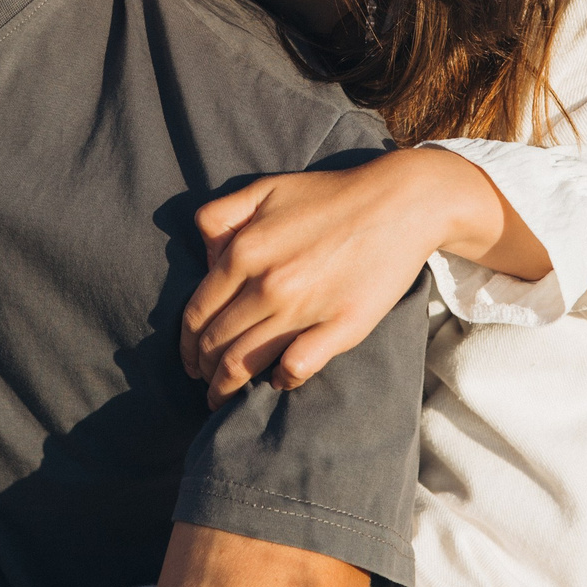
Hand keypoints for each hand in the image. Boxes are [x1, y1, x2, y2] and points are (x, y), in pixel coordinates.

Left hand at [180, 148, 519, 406]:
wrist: (399, 203)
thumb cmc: (329, 197)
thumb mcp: (264, 190)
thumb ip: (219, 217)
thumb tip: (204, 260)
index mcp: (243, 252)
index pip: (198, 313)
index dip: (188, 344)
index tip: (190, 360)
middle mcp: (266, 284)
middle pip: (217, 344)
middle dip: (203, 370)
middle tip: (202, 381)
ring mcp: (303, 309)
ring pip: (245, 363)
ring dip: (226, 387)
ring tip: (221, 397)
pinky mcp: (340, 327)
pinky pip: (296, 368)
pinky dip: (281, 380)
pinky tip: (278, 382)